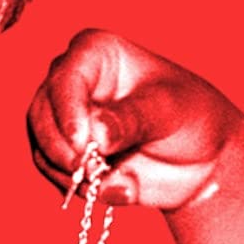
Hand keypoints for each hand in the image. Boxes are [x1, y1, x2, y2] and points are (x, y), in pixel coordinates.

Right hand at [28, 32, 243, 213]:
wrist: (202, 157)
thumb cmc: (190, 115)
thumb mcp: (169, 110)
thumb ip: (133, 118)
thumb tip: (95, 133)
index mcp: (96, 53)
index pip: (65, 77)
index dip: (67, 110)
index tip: (83, 142)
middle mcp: (73, 81)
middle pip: (41, 113)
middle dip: (63, 148)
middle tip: (93, 172)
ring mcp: (66, 118)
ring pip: (42, 147)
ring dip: (74, 174)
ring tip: (121, 185)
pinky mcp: (68, 152)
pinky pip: (54, 173)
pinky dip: (82, 188)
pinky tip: (122, 190)